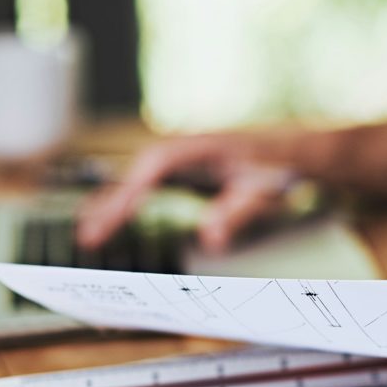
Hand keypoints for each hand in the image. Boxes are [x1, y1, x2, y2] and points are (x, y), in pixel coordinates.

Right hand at [76, 132, 300, 251]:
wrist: (299, 150)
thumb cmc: (280, 168)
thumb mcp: (263, 192)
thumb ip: (237, 213)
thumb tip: (210, 238)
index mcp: (196, 149)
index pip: (150, 172)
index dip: (124, 199)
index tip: (104, 225)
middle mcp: (185, 148)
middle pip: (135, 174)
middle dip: (109, 205)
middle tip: (86, 237)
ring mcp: (186, 156)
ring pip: (139, 178)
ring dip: (114, 201)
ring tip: (89, 229)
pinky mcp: (189, 168)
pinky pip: (151, 183)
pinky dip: (132, 199)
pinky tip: (118, 217)